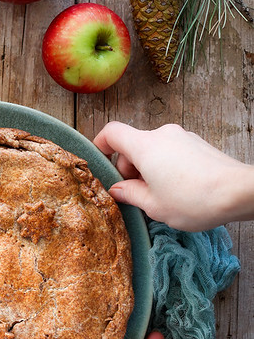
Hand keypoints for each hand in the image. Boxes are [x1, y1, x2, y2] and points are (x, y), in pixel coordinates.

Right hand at [93, 122, 253, 230]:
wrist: (238, 192)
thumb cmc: (193, 199)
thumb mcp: (153, 205)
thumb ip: (129, 194)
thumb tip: (117, 189)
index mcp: (145, 146)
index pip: (112, 132)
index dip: (99, 145)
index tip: (99, 163)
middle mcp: (162, 134)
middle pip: (132, 145)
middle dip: (128, 169)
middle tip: (136, 195)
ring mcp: (182, 137)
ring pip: (152, 150)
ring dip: (148, 170)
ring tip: (160, 197)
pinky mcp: (197, 144)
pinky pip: (170, 152)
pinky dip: (165, 167)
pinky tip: (178, 190)